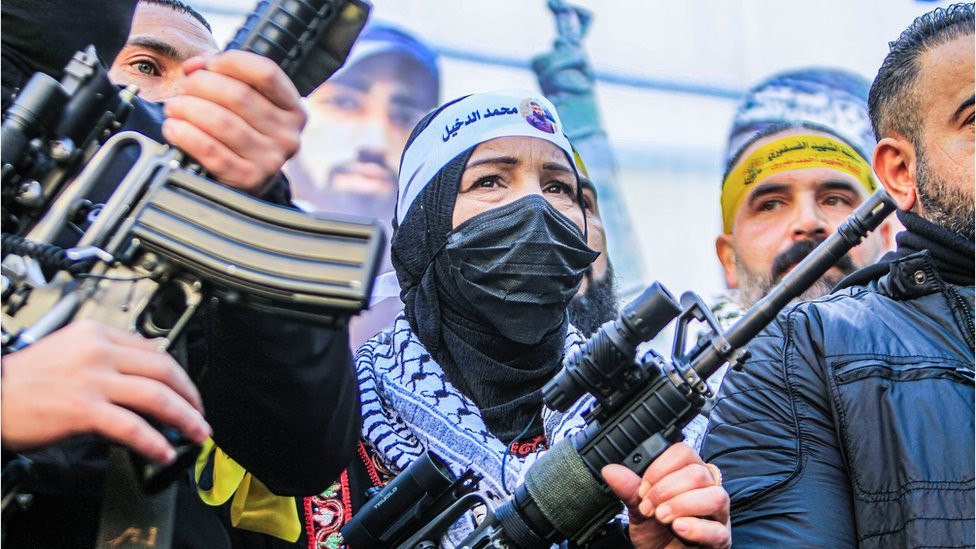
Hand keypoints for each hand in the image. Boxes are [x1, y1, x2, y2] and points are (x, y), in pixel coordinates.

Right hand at [1, 321, 210, 463]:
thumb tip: (142, 384)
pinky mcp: (83, 408)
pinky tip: (162, 452)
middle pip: (164, 369)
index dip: (178, 374)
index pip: (153, 349)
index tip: (188, 391)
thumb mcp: (69, 352)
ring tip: (196, 433)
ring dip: (185, 418)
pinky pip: (131, 426)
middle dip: (190, 395)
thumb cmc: (23, 380)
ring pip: (157, 396)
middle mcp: (99, 351)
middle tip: (200, 414)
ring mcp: (93, 378)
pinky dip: (153, 442)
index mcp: (97, 333)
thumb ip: (107, 360)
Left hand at [161, 50, 305, 194]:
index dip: (231, 62)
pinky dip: (186, 135)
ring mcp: (271, 159)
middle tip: (183, 88)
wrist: (250, 180)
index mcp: (293, 109)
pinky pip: (211, 151)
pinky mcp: (249, 178)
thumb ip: (228, 77)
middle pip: (240, 95)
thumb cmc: (245, 133)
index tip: (208, 65)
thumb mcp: (251, 105)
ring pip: (222, 121)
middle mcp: (287, 134)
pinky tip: (174, 128)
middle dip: (201, 85)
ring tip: (174, 107)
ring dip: (188, 108)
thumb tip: (195, 66)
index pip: (267, 73)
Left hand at [602, 443, 730, 548]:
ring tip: (662, 517)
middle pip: (698, 473)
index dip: (661, 467)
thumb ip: (629, 490)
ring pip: (715, 496)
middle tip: (649, 508)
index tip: (643, 490)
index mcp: (688, 476)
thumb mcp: (639, 509)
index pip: (684, 453)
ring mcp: (718, 515)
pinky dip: (696, 528)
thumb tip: (610, 471)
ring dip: (682, 505)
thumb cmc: (655, 533)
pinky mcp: (722, 539)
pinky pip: (718, 529)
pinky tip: (678, 528)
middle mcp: (707, 490)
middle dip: (666, 489)